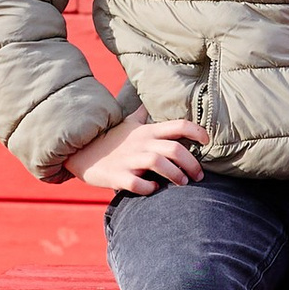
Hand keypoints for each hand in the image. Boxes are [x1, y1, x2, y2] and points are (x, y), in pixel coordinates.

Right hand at [70, 112, 208, 193]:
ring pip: (159, 165)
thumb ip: (143, 114)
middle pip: (175, 150)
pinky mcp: (118, 176)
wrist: (81, 152)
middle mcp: (141, 144)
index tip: (207, 141)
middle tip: (198, 176)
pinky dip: (149, 188)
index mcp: (147, 131)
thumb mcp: (128, 123)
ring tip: (182, 184)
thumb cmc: (111, 139)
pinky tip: (154, 190)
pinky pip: (137, 183)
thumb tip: (149, 100)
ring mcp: (129, 160)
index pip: (178, 126)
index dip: (197, 131)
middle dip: (192, 164)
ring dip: (175, 176)